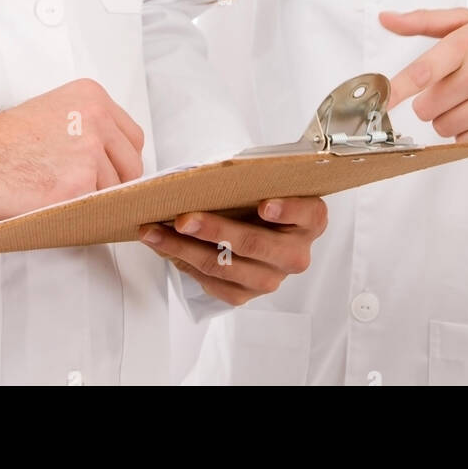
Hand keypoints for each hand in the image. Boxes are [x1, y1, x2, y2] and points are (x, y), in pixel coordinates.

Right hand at [0, 78, 144, 218]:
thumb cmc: (2, 139)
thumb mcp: (55, 111)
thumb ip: (89, 127)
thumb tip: (114, 161)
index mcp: (92, 97)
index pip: (133, 138)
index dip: (120, 161)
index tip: (107, 173)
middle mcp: (97, 119)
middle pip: (132, 164)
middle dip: (115, 183)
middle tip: (87, 193)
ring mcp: (90, 152)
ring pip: (116, 190)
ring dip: (96, 201)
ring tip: (64, 199)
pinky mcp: (79, 185)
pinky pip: (98, 209)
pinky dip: (83, 215)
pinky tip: (61, 209)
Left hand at [138, 196, 327, 304]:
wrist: (262, 228)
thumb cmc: (262, 196)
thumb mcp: (267, 182)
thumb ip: (252, 178)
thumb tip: (207, 173)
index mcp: (311, 219)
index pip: (307, 213)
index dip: (286, 209)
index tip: (264, 204)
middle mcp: (296, 254)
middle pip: (254, 243)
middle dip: (214, 230)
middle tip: (183, 219)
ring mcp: (272, 278)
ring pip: (225, 267)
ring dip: (184, 249)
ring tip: (156, 232)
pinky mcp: (248, 295)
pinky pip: (213, 284)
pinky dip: (184, 264)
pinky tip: (164, 248)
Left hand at [379, 7, 467, 141]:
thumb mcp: (464, 19)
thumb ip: (422, 21)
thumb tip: (386, 19)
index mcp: (466, 43)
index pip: (422, 71)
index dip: (397, 89)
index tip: (381, 100)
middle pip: (428, 107)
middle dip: (430, 101)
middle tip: (448, 87)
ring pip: (444, 127)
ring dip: (447, 117)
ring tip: (467, 99)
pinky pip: (467, 142)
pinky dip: (466, 131)